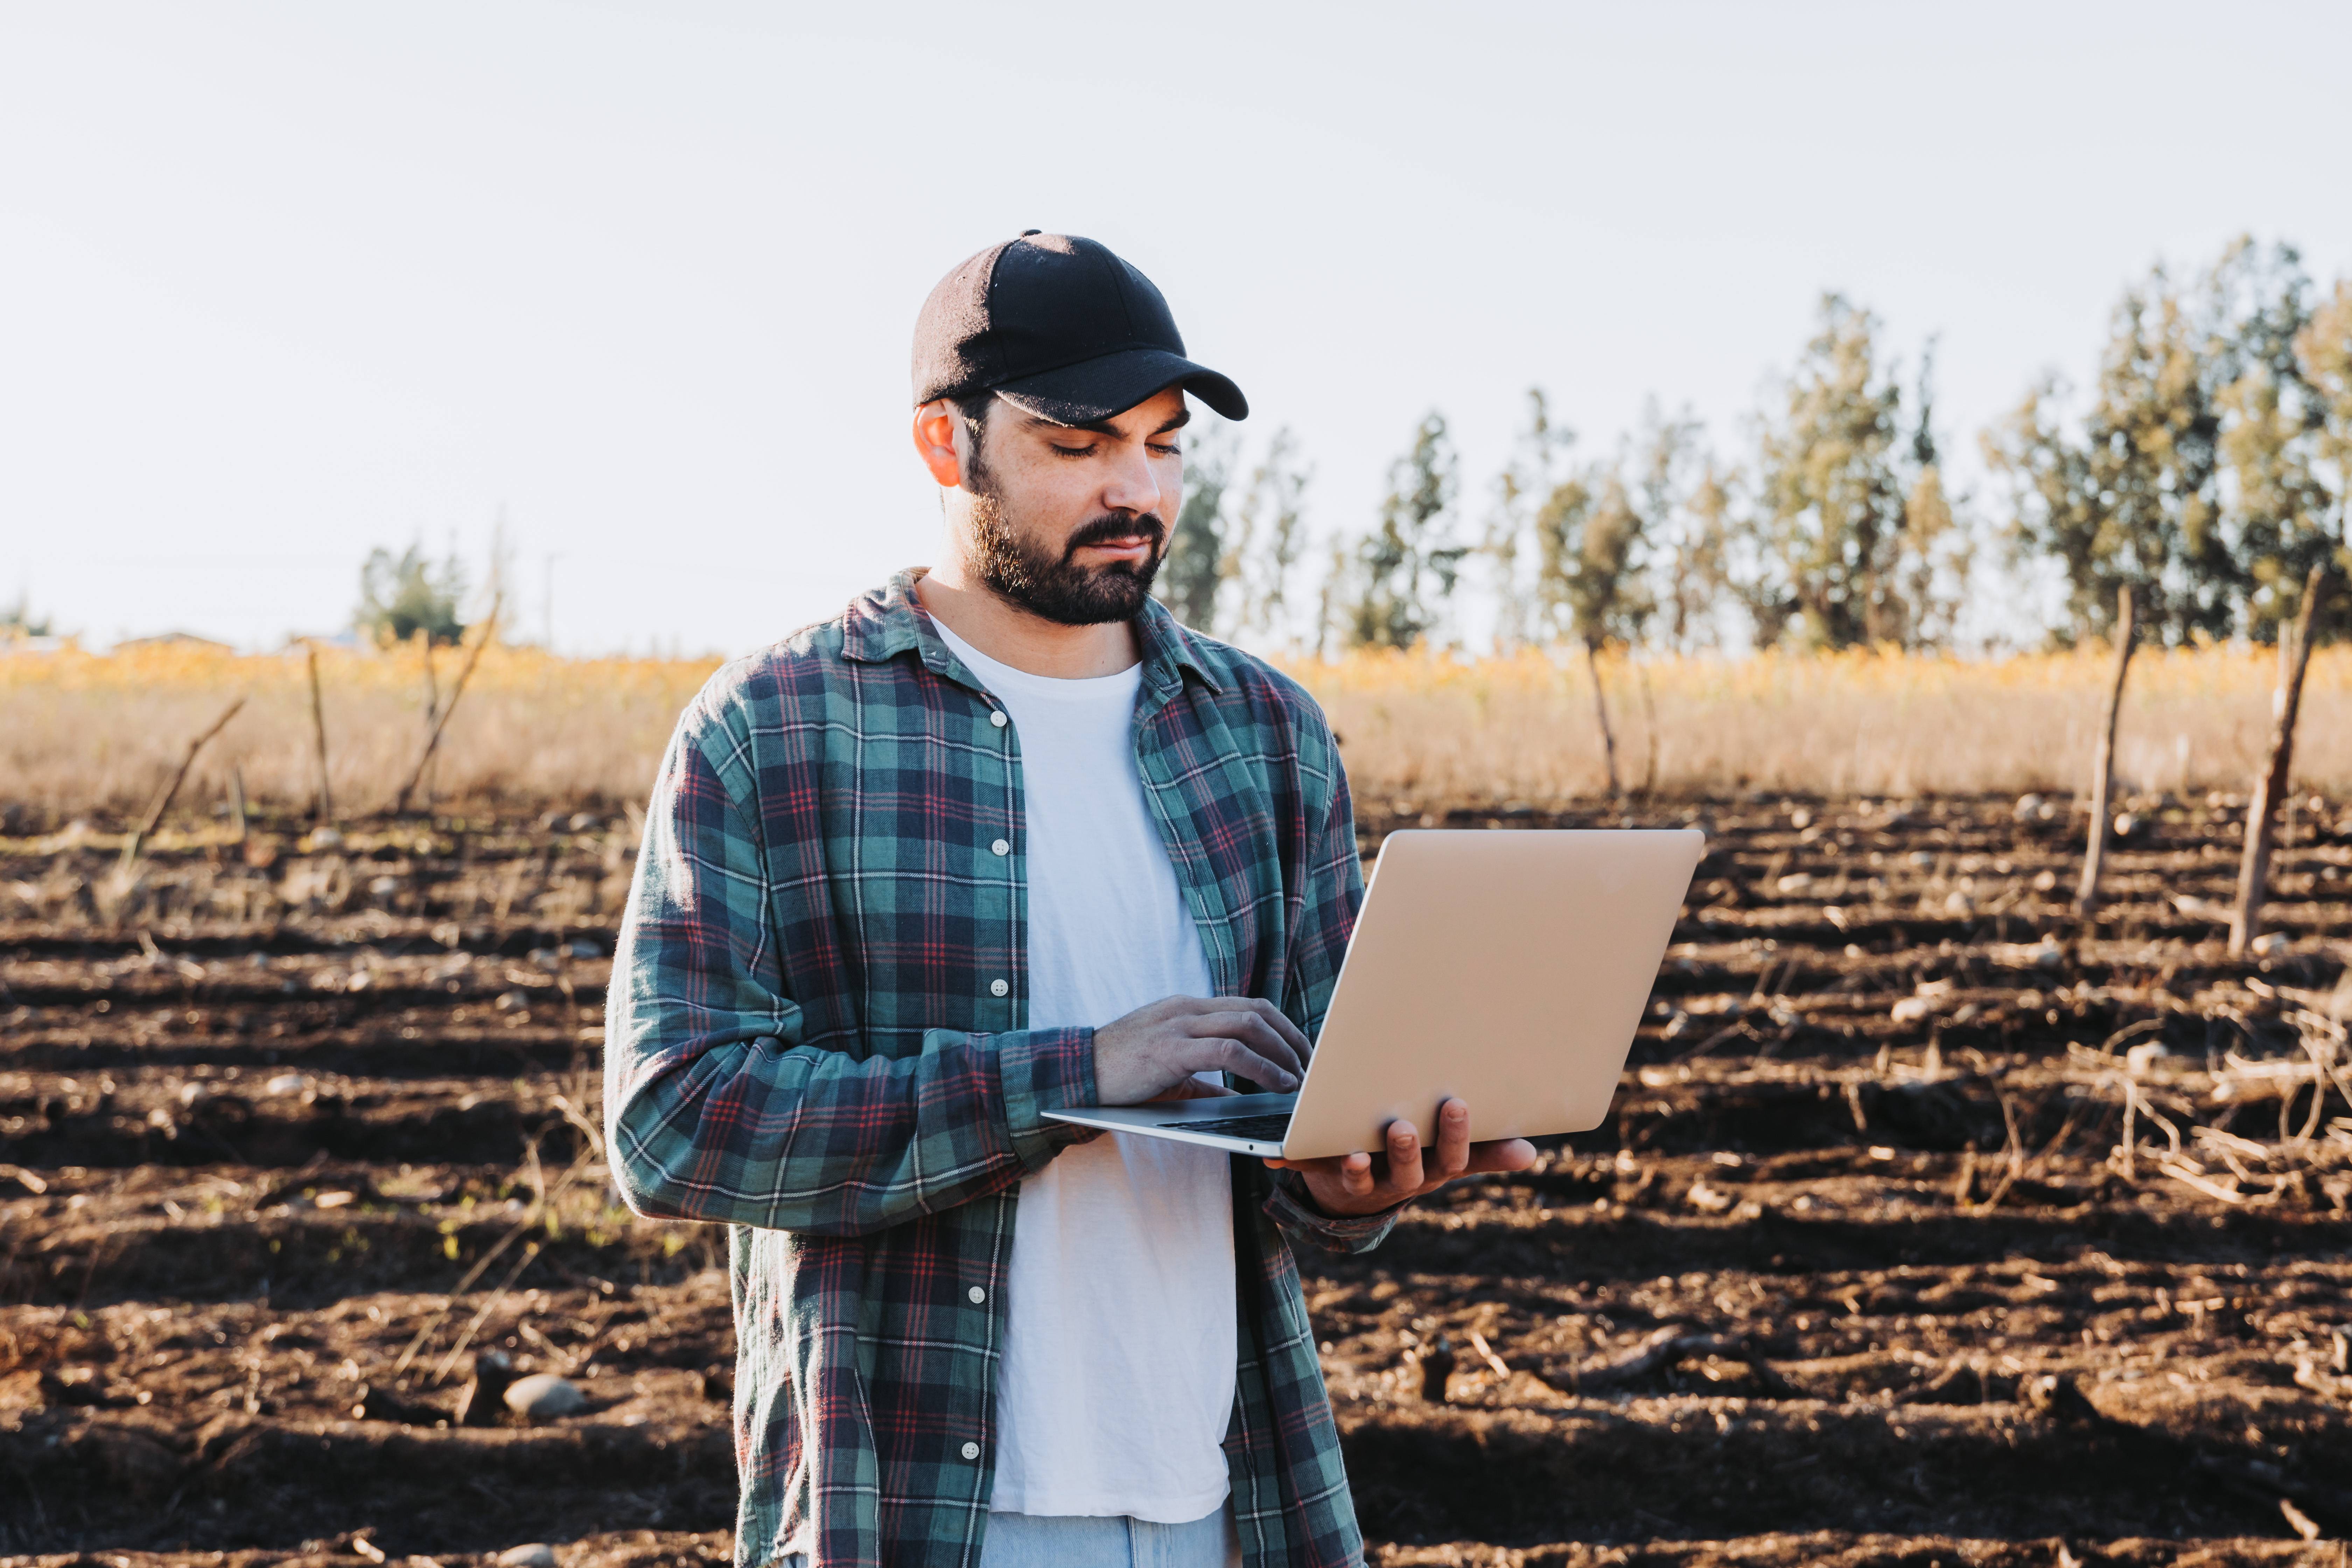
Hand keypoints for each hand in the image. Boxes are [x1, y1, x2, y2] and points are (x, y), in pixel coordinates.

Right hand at [1093, 995, 1309, 1104]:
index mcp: (1187, 1009)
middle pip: (1257, 1010)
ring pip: (1248, 1025)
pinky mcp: (1171, 1049)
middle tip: (1311, 1067)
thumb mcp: (1169, 1071)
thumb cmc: (1120, 1074)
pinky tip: (1276, 1084)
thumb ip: (1204, 1081)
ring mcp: (1179, 1026)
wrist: (1073, 1072)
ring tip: (1298, 1079)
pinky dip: (1260, 1067)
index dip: (1282, 1028)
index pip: (1248, 1006)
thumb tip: (1237, 1099)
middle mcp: (1187, 1009)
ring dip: (1282, 1052)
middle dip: (1291, 1038)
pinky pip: (1228, 1051)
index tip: (1301, 1053)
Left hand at [1262, 1097, 1534, 1217]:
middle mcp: (1402, 1181)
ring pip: (1364, 1178)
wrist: (1360, 1181)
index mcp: (1435, 1169)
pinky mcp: (1327, 1176)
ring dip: (1360, 1165)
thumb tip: (1530, 1155)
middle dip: (1409, 1149)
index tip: (1458, 1103)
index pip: (1454, 1158)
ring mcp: (1364, 1183)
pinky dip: (1297, 1162)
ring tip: (1356, 1149)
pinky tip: (1280, 1156)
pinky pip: (1313, 1171)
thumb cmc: (1416, 1154)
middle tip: (1404, 1126)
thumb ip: (1487, 1152)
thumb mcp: (1450, 1154)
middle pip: (1411, 1171)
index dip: (1457, 1135)